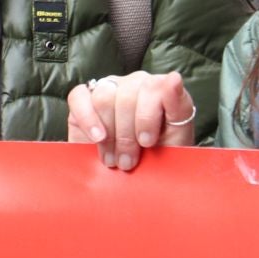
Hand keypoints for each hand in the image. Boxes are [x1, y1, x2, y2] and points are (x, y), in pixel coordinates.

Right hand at [66, 72, 195, 171]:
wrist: (135, 180)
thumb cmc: (159, 158)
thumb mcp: (178, 138)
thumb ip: (179, 106)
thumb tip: (174, 77)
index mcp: (160, 88)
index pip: (153, 86)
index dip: (147, 117)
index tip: (147, 143)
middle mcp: (134, 84)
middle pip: (126, 96)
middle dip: (127, 135)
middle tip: (128, 162)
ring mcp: (109, 89)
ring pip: (104, 98)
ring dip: (109, 134)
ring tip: (113, 159)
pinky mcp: (83, 100)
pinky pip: (79, 97)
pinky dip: (87, 118)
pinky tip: (97, 138)